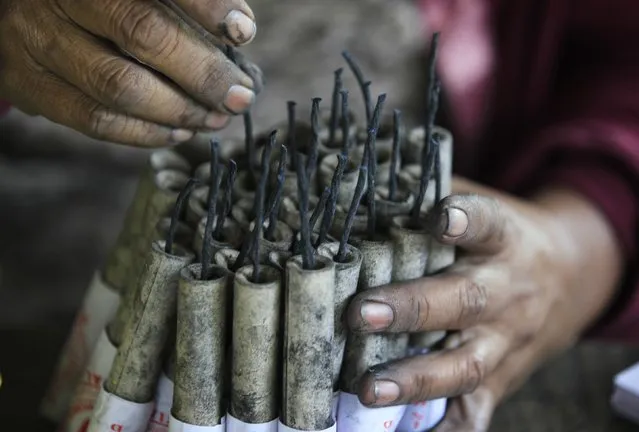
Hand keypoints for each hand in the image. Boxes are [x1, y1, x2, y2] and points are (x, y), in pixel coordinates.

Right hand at [0, 0, 261, 145]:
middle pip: (141, 34)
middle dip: (203, 72)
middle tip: (240, 95)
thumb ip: (178, 5)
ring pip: (119, 87)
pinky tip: (179, 131)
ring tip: (216, 118)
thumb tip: (238, 35)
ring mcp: (38, 41)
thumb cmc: (99, 3)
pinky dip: (146, 133)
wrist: (18, 14)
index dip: (206, 4)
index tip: (242, 31)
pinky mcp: (28, 85)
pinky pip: (95, 121)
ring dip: (180, 111)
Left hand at [346, 178, 622, 430]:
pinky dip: (447, 426)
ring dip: (416, 377)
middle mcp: (506, 291)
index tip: (439, 217)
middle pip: (464, 301)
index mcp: (503, 239)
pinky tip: (408, 431)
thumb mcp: (485, 207)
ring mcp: (505, 341)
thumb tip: (368, 188)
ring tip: (368, 387)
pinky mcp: (501, 378)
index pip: (487, 224)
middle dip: (411, 308)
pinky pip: (476, 411)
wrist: (565, 278)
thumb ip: (437, 196)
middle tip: (359, 312)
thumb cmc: (500, 239)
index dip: (464, 220)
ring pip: (465, 364)